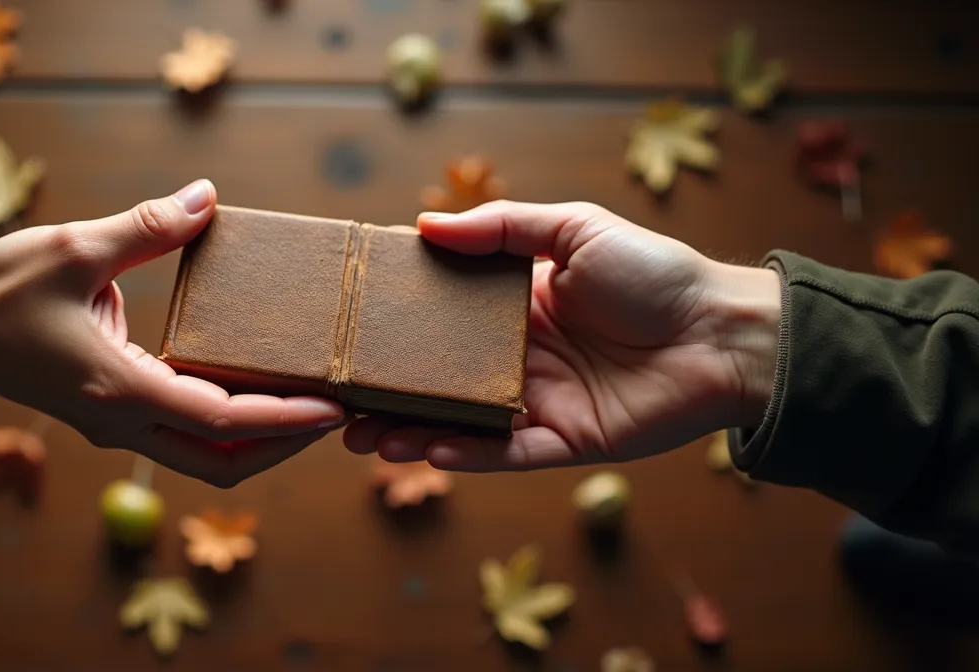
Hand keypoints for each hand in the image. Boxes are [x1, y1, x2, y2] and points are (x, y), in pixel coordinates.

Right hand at [0, 180, 346, 486]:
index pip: (225, 421)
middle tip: (334, 414)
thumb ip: (147, 226)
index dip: (287, 418)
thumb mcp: (75, 247)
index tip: (335, 406)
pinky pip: (182, 435)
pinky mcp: (109, 413)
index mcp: (120, 389)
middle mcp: (122, 420)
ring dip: (257, 442)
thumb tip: (206, 197)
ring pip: (203, 458)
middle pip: (223, 464)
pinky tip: (251, 388)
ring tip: (305, 405)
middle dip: (285, 446)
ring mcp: (114, 424)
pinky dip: (226, 426)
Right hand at [344, 200, 779, 470]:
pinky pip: (505, 455)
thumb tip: (424, 224)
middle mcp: (516, 358)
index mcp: (515, 307)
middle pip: (437, 380)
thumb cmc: (655, 273)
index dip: (393, 330)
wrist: (724, 331)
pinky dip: (467, 456)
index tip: (345, 333)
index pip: (438, 321)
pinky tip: (429, 452)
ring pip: (459, 424)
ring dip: (411, 432)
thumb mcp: (574, 230)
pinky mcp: (564, 442)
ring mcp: (536, 403)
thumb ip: (501, 229)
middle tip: (335, 401)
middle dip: (385, 394)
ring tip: (362, 437)